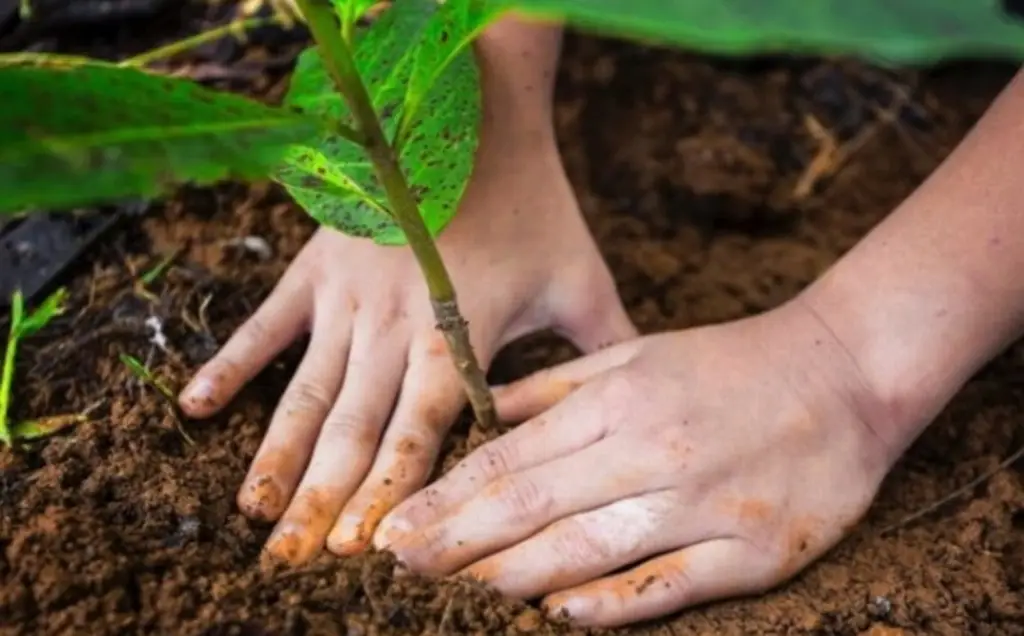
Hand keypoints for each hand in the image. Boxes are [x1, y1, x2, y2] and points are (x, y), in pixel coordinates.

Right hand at [178, 134, 636, 564]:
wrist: (472, 114)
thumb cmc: (532, 199)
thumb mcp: (580, 277)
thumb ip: (604, 349)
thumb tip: (638, 410)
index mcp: (456, 338)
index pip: (418, 436)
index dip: (390, 497)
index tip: (362, 554)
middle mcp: (393, 329)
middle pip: (353, 432)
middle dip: (322, 502)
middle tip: (289, 565)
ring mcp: (346, 299)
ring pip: (306, 395)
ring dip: (277, 458)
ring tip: (252, 515)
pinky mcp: (315, 268)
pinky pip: (263, 325)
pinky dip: (229, 366)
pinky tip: (194, 410)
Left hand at [373, 298, 900, 626]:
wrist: (846, 373)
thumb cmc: (730, 362)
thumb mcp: (638, 351)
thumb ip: (557, 386)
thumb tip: (484, 410)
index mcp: (620, 402)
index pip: (511, 458)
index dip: (446, 497)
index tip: (396, 527)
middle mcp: (652, 451)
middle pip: (533, 508)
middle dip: (456, 541)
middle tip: (397, 568)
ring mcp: (703, 505)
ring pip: (587, 550)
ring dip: (512, 577)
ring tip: (454, 594)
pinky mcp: (751, 552)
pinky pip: (667, 584)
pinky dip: (611, 604)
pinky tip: (559, 616)